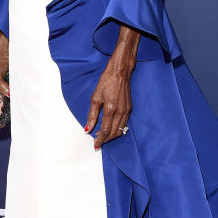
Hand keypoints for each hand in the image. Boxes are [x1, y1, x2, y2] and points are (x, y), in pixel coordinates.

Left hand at [85, 24, 139, 148]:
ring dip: (112, 136)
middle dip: (106, 140)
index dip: (100, 139)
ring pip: (120, 130)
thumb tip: (88, 128)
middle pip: (113, 133)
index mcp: (110, 109)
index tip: (95, 145)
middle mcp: (120, 112)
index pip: (105, 130)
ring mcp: (126, 111)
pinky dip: (117, 129)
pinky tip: (111, 128)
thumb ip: (92, 115)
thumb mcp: (95, 97)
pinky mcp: (129, 109)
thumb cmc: (106, 82)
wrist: (120, 72)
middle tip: (97, 142)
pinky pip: (124, 124)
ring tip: (103, 136)